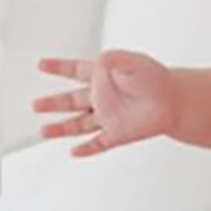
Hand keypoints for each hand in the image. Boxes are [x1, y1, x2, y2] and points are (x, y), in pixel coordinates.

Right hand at [32, 50, 178, 156]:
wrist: (174, 101)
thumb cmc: (155, 78)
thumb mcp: (133, 62)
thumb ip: (115, 59)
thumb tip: (100, 59)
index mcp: (102, 76)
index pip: (75, 70)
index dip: (58, 67)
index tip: (42, 64)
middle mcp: (101, 97)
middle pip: (71, 101)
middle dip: (53, 103)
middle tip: (35, 104)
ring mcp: (107, 116)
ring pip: (78, 124)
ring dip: (61, 128)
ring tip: (43, 131)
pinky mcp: (117, 133)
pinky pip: (98, 143)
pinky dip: (86, 149)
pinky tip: (74, 152)